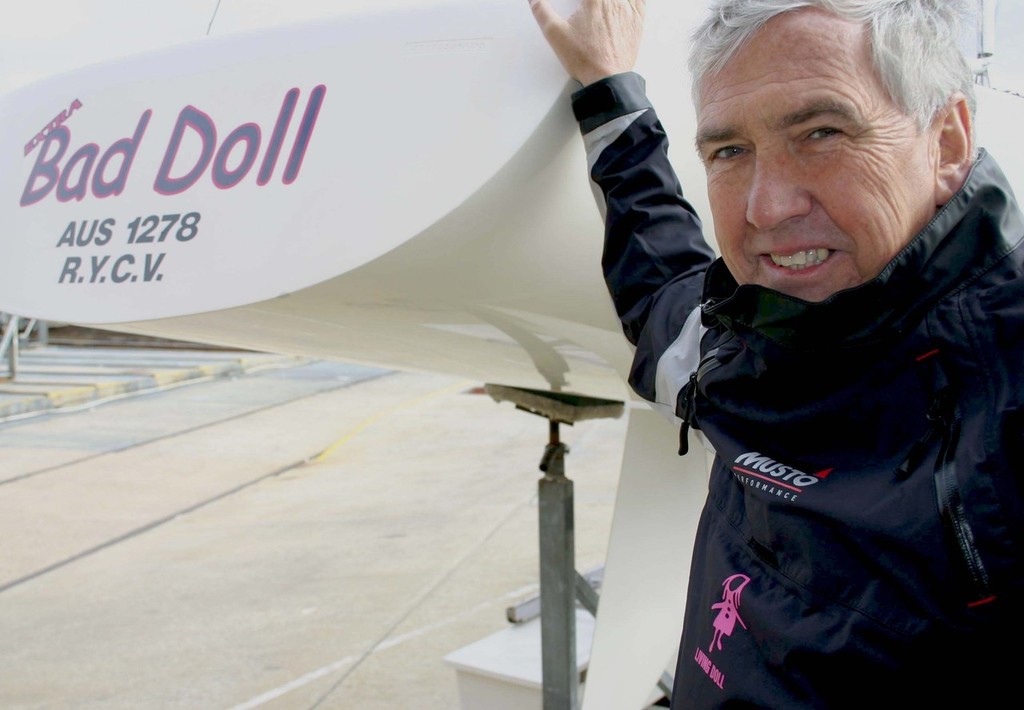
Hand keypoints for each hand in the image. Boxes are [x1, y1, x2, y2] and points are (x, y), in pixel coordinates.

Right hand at [528, 0, 645, 85]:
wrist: (606, 79)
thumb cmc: (583, 57)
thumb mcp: (554, 33)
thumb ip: (541, 10)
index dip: (581, 3)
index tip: (578, 7)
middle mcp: (615, 0)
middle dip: (593, 3)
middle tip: (587, 10)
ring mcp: (630, 9)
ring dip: (610, 1)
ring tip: (600, 9)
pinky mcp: (638, 21)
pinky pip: (639, 1)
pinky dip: (632, 1)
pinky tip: (621, 5)